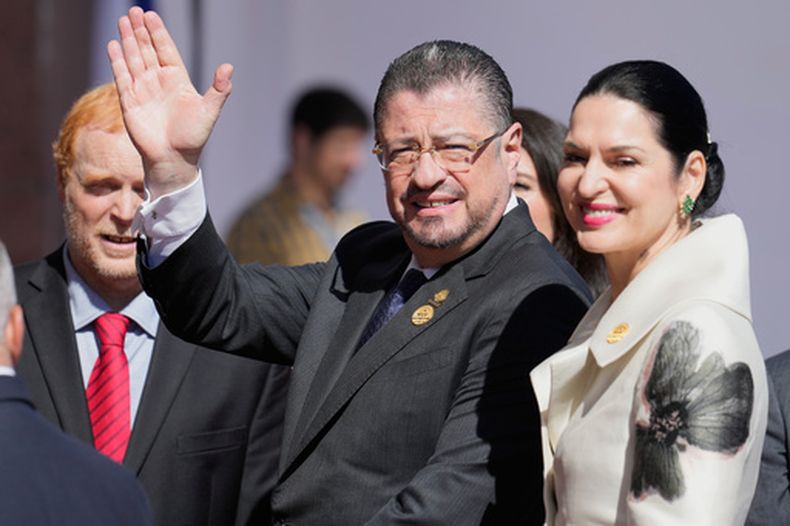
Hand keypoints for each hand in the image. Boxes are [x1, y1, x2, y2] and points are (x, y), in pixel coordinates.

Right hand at [107, 7, 232, 197]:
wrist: (174, 158)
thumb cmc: (193, 137)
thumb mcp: (209, 110)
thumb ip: (219, 89)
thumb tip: (228, 67)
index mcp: (177, 79)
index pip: (165, 49)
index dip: (158, 32)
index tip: (151, 15)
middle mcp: (158, 81)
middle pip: (147, 49)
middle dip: (140, 30)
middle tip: (134, 10)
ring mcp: (143, 89)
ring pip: (134, 58)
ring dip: (128, 40)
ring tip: (123, 20)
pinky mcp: (129, 100)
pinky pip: (122, 76)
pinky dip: (117, 60)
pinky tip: (113, 45)